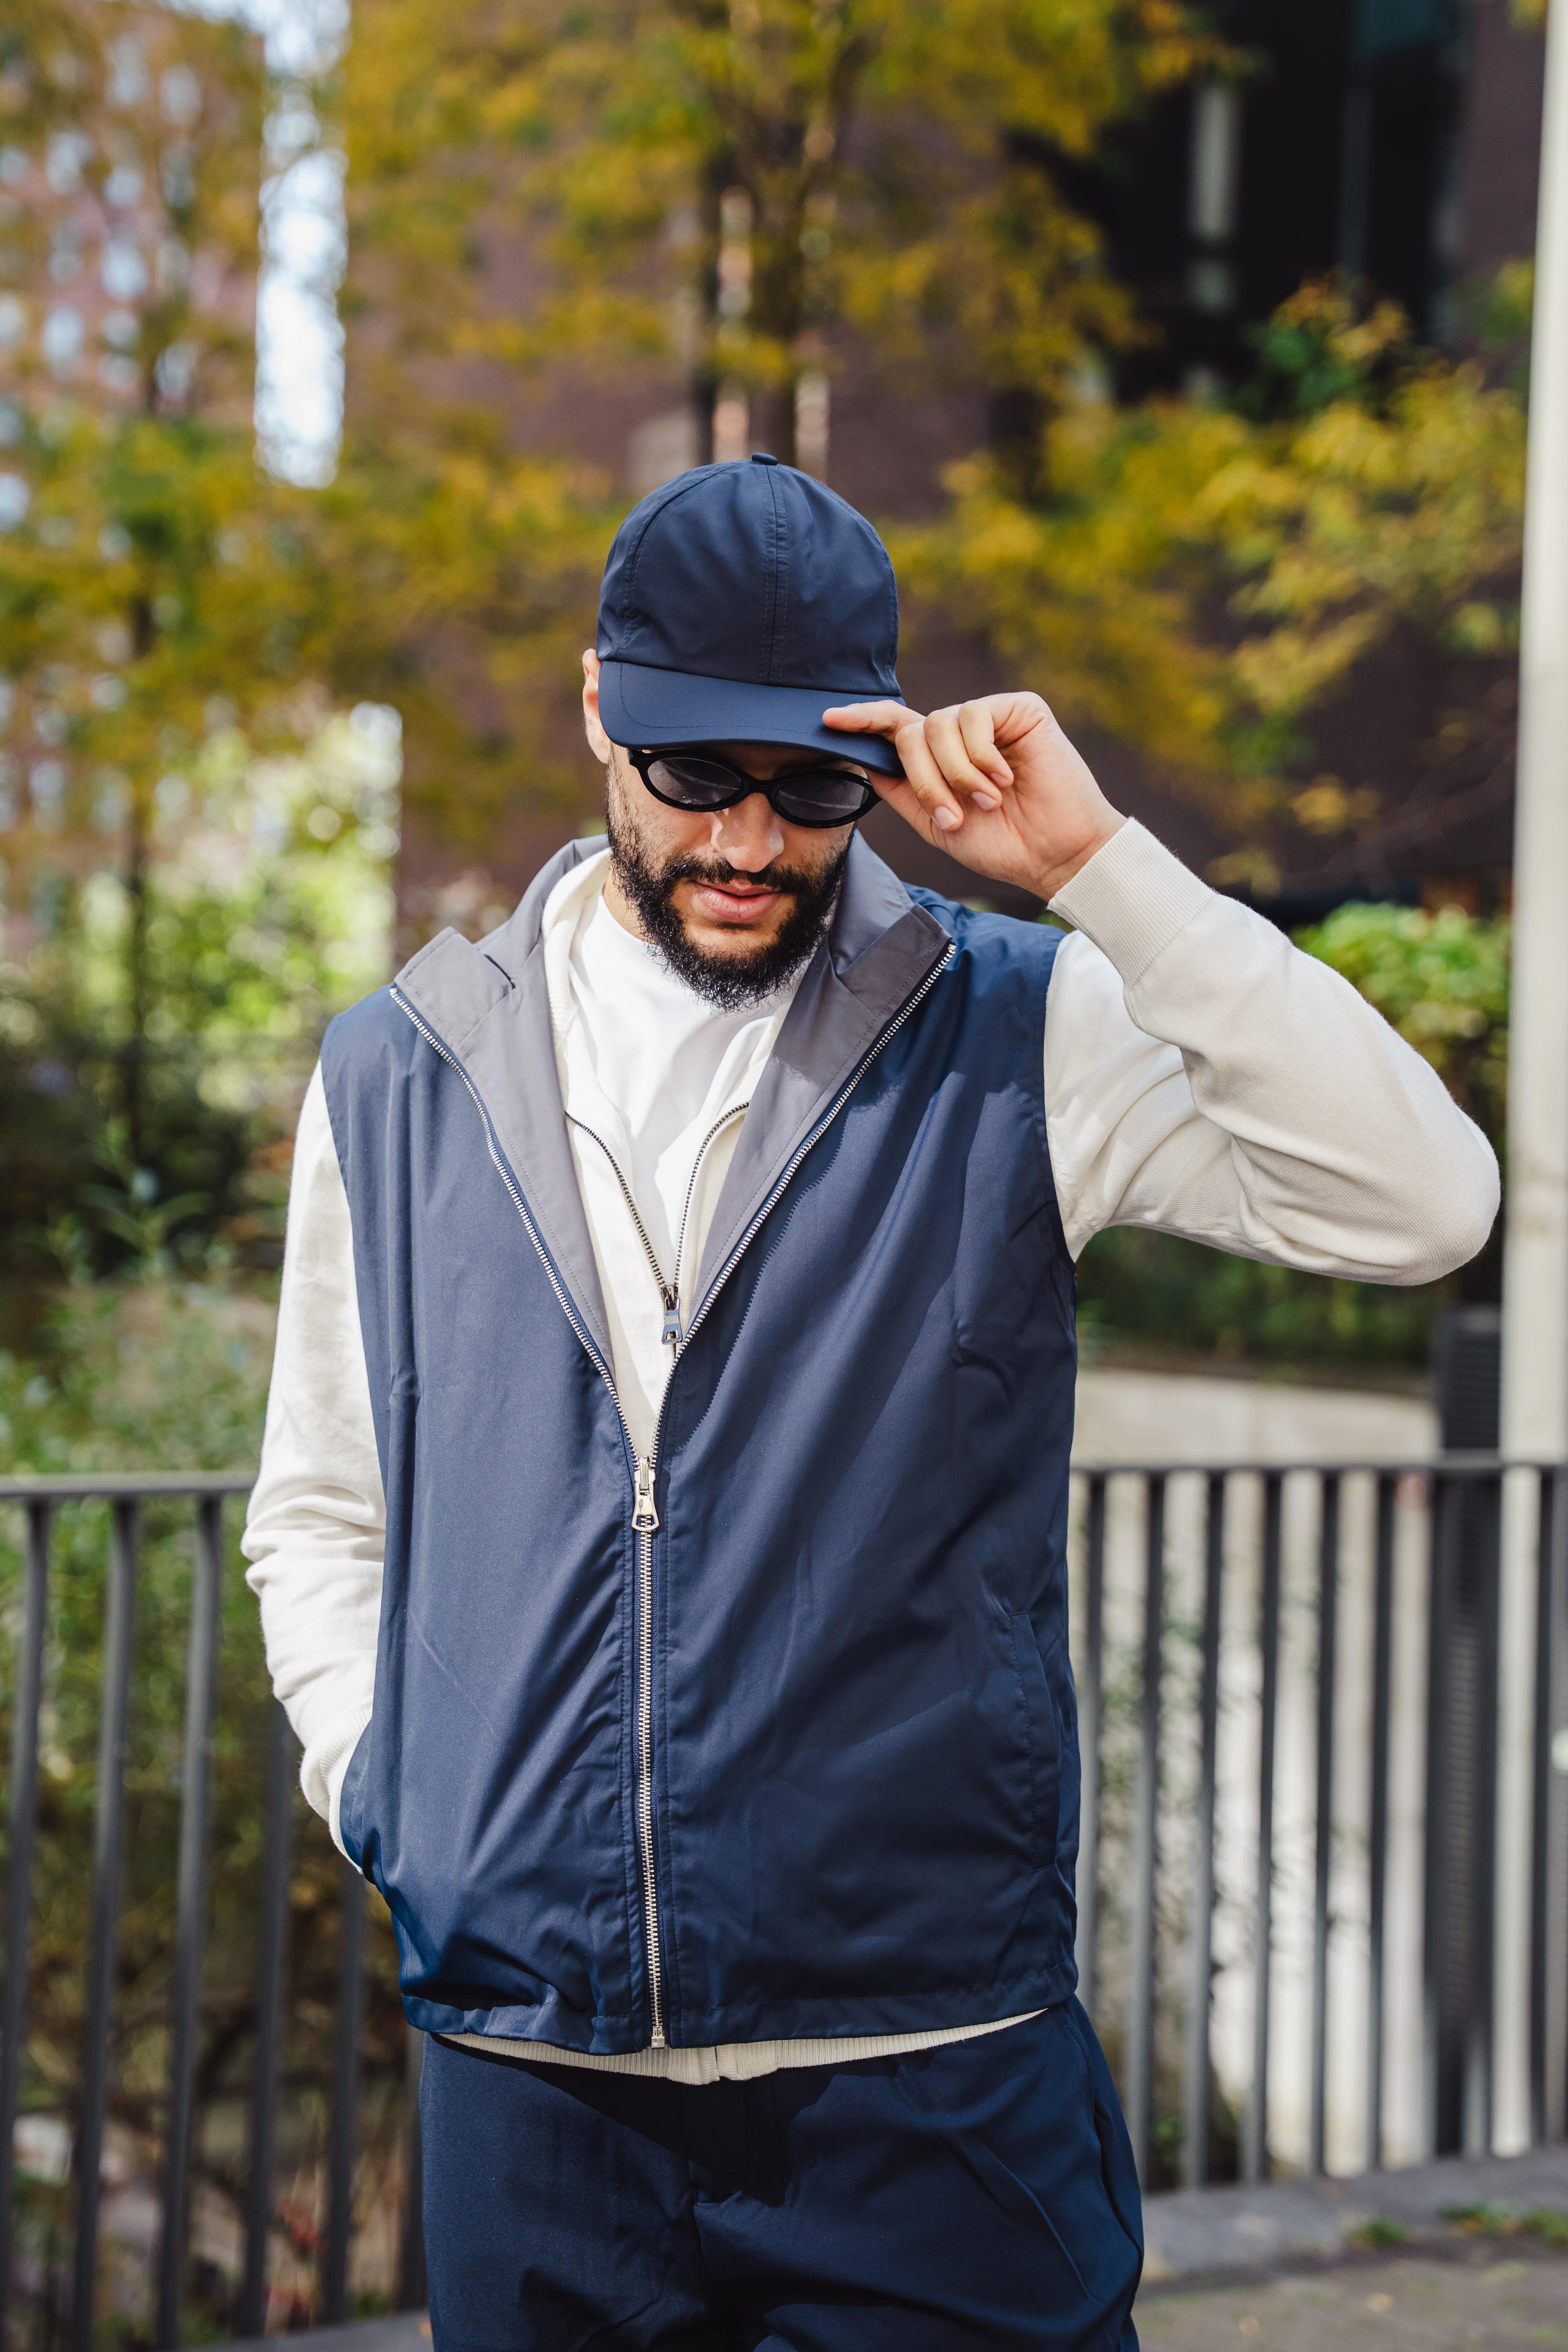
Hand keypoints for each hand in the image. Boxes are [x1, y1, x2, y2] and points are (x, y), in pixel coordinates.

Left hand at [822, 691, 1123, 902]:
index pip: (895, 728)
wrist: (1054, 854)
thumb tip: (865, 759)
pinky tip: (1005, 778)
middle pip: (912, 733)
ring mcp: (991, 718)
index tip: (829, 721)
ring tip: (986, 801)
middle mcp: (963, 734)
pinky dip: (982, 755)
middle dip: (924, 780)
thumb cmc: (1002, 844)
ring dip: (955, 773)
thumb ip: (902, 789)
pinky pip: (974, 716)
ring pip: (939, 724)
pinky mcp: (1020, 709)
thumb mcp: (936, 823)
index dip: (863, 720)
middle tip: (953, 816)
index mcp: (941, 759)